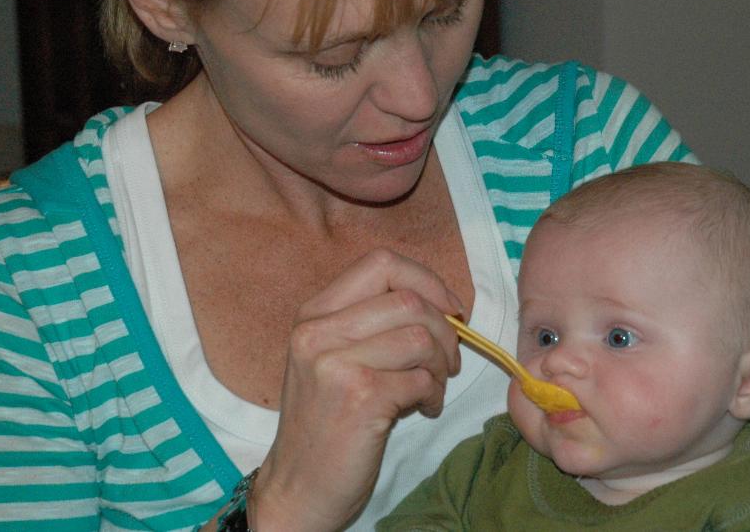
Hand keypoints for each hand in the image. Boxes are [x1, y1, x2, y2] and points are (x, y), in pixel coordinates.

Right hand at [251, 249, 465, 531]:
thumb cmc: (328, 421)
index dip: (428, 281)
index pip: (382, 263)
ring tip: (431, 389)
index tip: (450, 310)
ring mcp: (334, 363)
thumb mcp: (334, 357)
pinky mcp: (358, 397)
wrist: (299, 487)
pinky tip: (422, 409)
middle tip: (447, 362)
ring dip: (441, 367)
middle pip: (409, 299)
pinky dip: (434, 395)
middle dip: (445, 330)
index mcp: (314, 313)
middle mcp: (317, 331)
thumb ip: (373, 322)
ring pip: (421, 338)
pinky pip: (422, 379)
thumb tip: (442, 304)